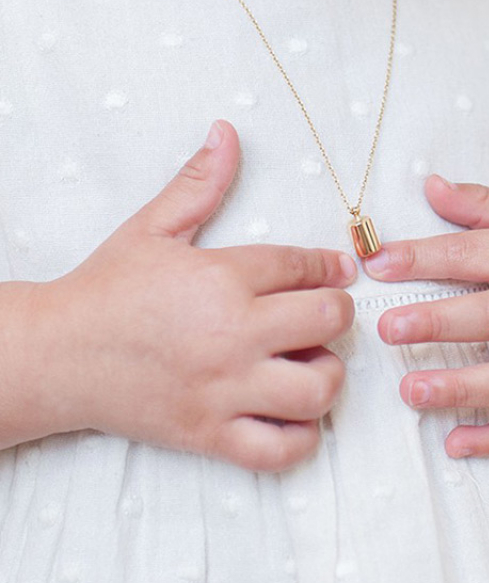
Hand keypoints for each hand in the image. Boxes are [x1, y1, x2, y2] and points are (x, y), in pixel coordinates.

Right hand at [9, 121, 355, 471]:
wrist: (56, 355)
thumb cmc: (107, 289)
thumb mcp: (153, 227)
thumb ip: (199, 183)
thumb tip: (227, 132)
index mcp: (221, 279)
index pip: (305, 266)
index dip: (331, 266)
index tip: (338, 271)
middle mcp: (231, 334)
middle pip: (328, 320)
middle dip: (338, 314)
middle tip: (322, 315)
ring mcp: (223, 390)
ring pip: (318, 390)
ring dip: (329, 376)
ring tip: (309, 363)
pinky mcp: (210, 434)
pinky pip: (280, 450)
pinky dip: (300, 437)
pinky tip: (290, 411)